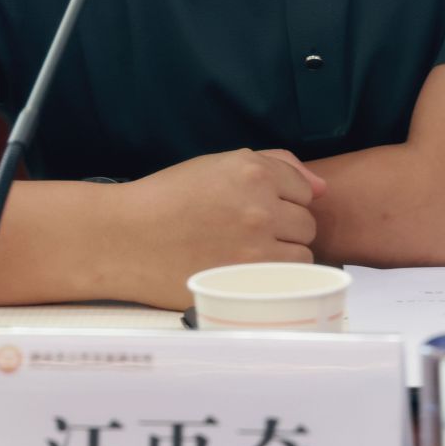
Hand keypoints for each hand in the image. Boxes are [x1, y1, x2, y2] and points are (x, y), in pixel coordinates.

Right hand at [115, 148, 325, 308]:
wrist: (123, 238)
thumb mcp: (217, 165)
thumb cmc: (167, 200)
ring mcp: (256, 245)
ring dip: (283, 256)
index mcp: (251, 169)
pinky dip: (274, 279)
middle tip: (248, 237)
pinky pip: (288, 280)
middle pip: (307, 223)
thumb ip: (275, 166)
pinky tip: (247, 274)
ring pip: (302, 253)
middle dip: (285, 230)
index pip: (304, 190)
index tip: (256, 212)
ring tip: (246, 257)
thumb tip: (321, 188)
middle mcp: (260, 204)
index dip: (283, 203)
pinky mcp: (248, 279)